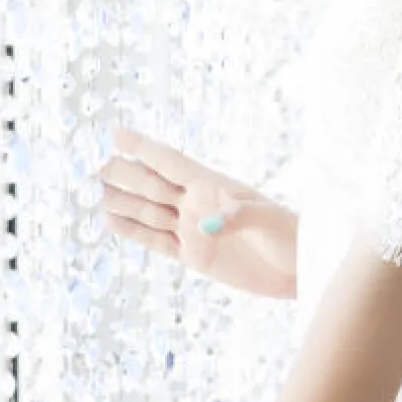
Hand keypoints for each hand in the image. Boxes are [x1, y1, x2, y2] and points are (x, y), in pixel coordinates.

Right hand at [98, 124, 291, 296]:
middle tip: (100, 166)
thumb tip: (207, 223)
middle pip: (154, 184)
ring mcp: (194, 229)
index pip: (172, 162)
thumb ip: (240, 217)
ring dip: (125, 200)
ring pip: (150, 211)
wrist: (301, 269)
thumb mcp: (271, 222)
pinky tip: (112, 220)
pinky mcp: (194, 255)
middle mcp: (199, 203)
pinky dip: (133, 231)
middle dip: (128, 174)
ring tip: (100, 189)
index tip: (115, 132)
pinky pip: (156, 241)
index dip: (143, 147)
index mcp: (216, 186)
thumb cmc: (293, 237)